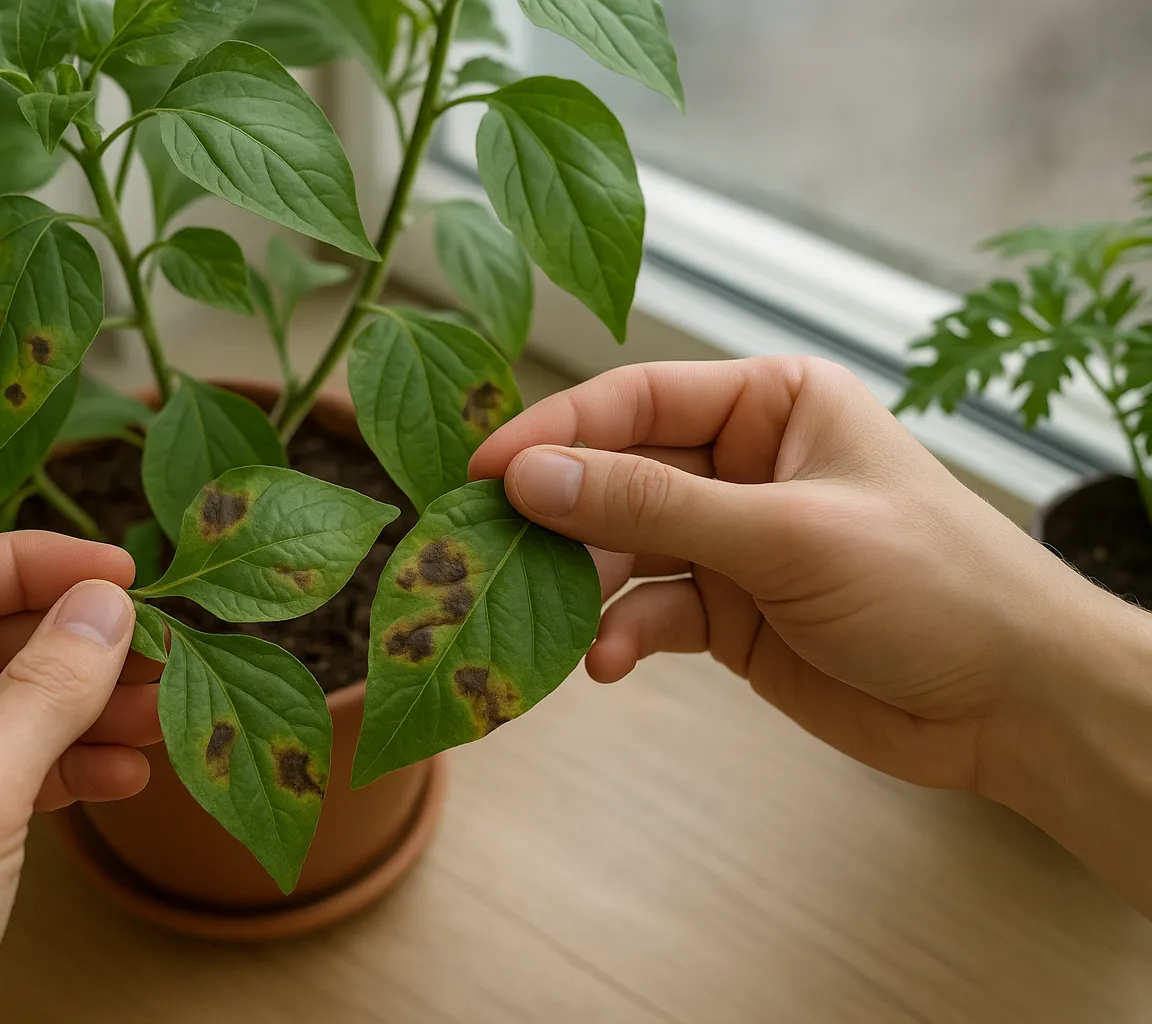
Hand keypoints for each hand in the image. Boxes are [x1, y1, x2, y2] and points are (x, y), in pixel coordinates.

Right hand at [470, 358, 1151, 911]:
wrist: (1012, 703)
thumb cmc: (931, 583)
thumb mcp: (785, 534)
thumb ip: (653, 507)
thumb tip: (531, 478)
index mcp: (772, 402)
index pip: (637, 401)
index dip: (556, 432)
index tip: (483, 473)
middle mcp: (744, 462)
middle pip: (617, 474)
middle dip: (557, 517)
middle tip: (482, 552)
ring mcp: (732, 540)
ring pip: (623, 549)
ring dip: (582, 585)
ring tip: (540, 620)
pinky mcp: (727, 612)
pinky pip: (649, 611)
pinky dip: (622, 635)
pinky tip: (604, 664)